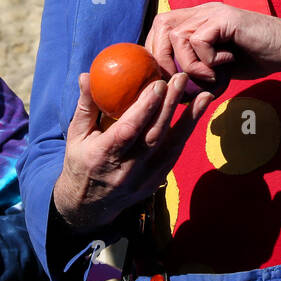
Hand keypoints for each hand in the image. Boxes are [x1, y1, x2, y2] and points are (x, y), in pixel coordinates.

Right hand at [53, 71, 212, 231]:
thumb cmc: (81, 161)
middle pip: (154, 135)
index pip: (128, 130)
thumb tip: (87, 75)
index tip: (158, 84)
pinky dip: (187, 133)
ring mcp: (144, 179)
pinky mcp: (156, 182)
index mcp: (103, 156)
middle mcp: (126, 170)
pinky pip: (174, 155)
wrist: (89, 206)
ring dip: (190, 120)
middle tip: (181, 79)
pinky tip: (198, 114)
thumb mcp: (76, 135)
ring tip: (204, 96)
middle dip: (170, 105)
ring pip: (171, 147)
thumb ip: (85, 106)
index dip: (145, 108)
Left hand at [144, 2, 280, 86]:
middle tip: (183, 81)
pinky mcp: (225, 19)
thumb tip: (174, 91)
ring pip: (178, 36)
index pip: (160, 26)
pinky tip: (227, 63)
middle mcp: (203, 10)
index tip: (168, 77)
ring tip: (211, 75)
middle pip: (161, 26)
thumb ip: (197, 70)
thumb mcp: (219, 66)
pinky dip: (207, 61)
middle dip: (165, 58)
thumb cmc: (258, 57)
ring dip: (190, 64)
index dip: (157, 51)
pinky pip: (199, 41)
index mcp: (199, 18)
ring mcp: (214, 12)